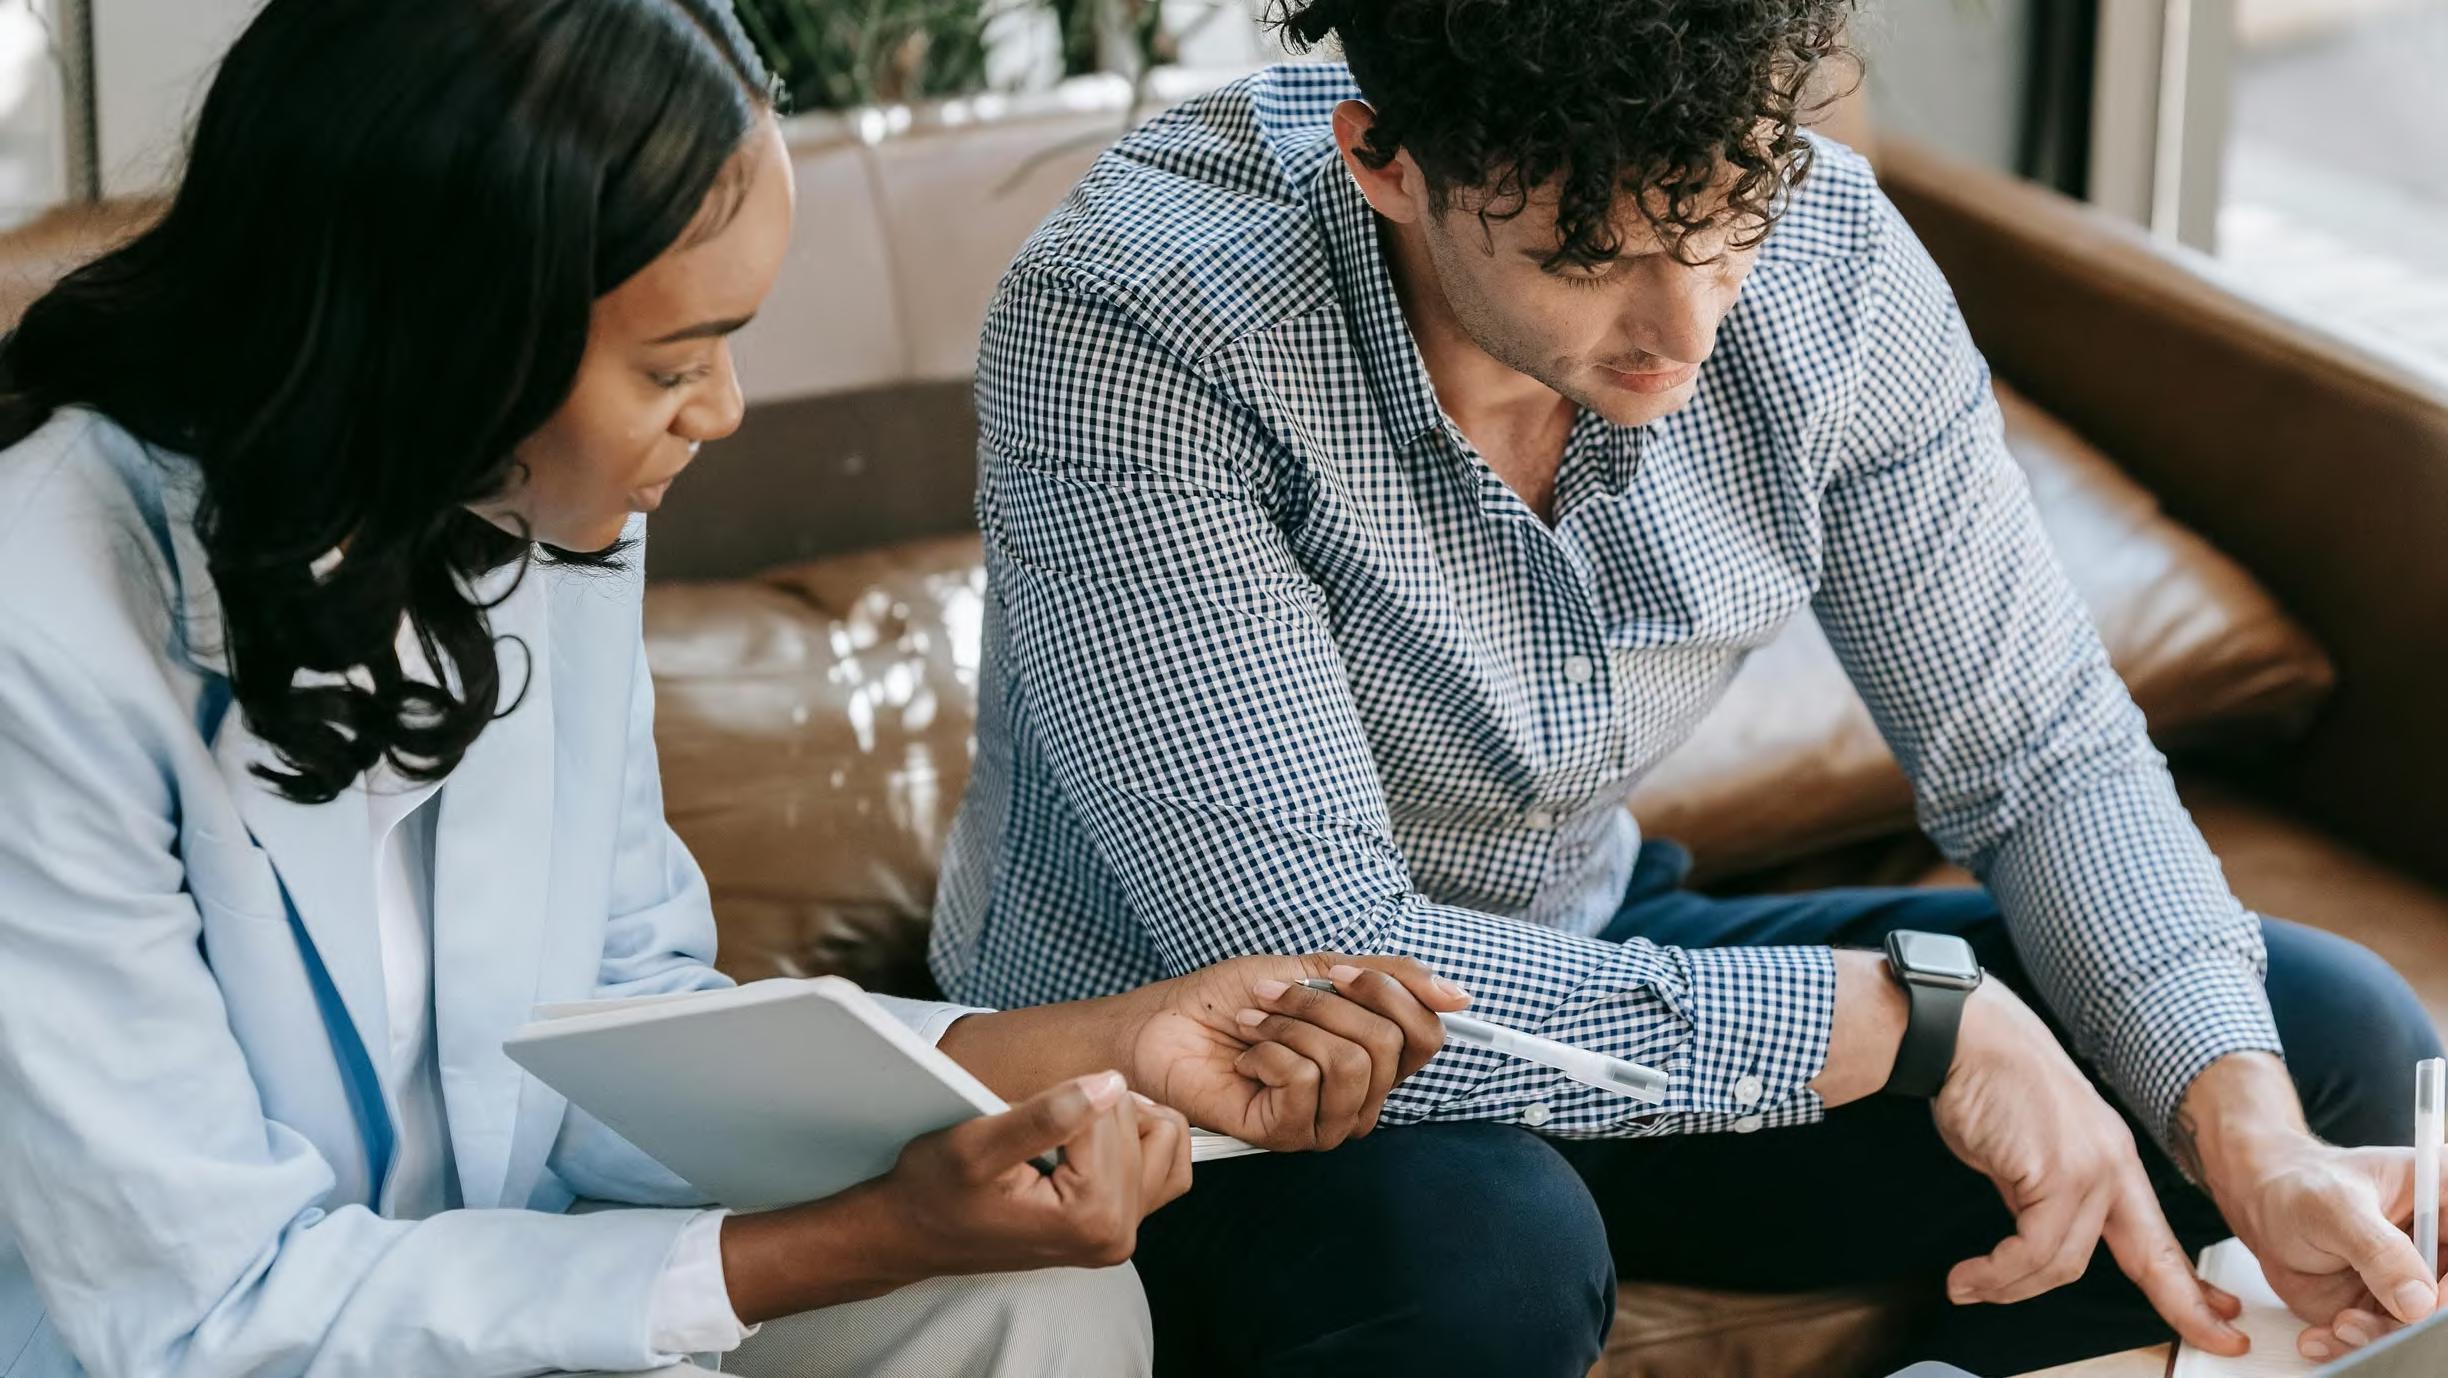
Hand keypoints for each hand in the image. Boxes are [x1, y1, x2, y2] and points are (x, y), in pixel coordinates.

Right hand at [874, 1070, 1191, 1277]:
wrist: (914, 1233)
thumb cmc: (935, 1191)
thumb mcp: (977, 1145)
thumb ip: (1047, 1115)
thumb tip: (1112, 1084)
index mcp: (1090, 1217)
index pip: (1107, 1112)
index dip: (1059, 1099)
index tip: (1016, 1126)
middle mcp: (1118, 1235)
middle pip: (1135, 1122)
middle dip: (1086, 1111)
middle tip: (1031, 1137)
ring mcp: (1123, 1236)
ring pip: (1160, 1136)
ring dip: (1118, 1120)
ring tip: (1064, 1136)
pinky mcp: (1121, 1228)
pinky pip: (1166, 1164)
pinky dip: (1140, 1139)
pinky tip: (1097, 1141)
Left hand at [1120, 953, 1469, 1150]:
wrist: (1168, 1023)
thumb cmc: (1235, 997)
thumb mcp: (1318, 969)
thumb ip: (1390, 979)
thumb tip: (1459, 995)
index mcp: (1373, 1058)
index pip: (1426, 1035)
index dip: (1390, 994)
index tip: (1340, 972)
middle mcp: (1358, 1095)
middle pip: (1387, 1046)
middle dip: (1323, 1006)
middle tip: (1275, 996)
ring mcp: (1326, 1120)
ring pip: (1349, 1064)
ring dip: (1292, 1027)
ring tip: (1256, 1027)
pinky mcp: (1289, 1134)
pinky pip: (1305, 1083)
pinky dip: (1268, 1053)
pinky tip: (1245, 1060)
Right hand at [1933, 983, 2249, 1357]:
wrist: (1965, 1036)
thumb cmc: (1986, 1081)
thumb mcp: (2028, 1148)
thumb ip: (2038, 1192)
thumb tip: (2026, 1231)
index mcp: (2112, 1158)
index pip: (2159, 1237)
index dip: (2190, 1285)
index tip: (2219, 1318)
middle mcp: (2111, 1164)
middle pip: (2144, 1258)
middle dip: (2181, 1307)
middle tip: (2202, 1344)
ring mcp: (2088, 1168)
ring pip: (2064, 1261)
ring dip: (2011, 1286)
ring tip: (1972, 1287)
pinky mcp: (2055, 1171)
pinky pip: (2031, 1248)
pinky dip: (1995, 1272)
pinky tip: (1970, 1276)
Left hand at [2179, 1052, 2446, 1360]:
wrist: (2264, 1205)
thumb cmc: (2300, 1188)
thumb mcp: (2334, 1207)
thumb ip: (2378, 1251)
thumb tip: (2418, 1302)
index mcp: (2444, 1197)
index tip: (2425, 1305)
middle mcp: (2440, 1244)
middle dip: (2416, 1324)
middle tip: (2367, 1323)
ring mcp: (2418, 1279)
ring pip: (2421, 1326)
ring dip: (2382, 1339)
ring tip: (2340, 1325)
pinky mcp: (2391, 1308)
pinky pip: (2387, 1340)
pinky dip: (2355, 1346)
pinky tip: (2324, 1336)